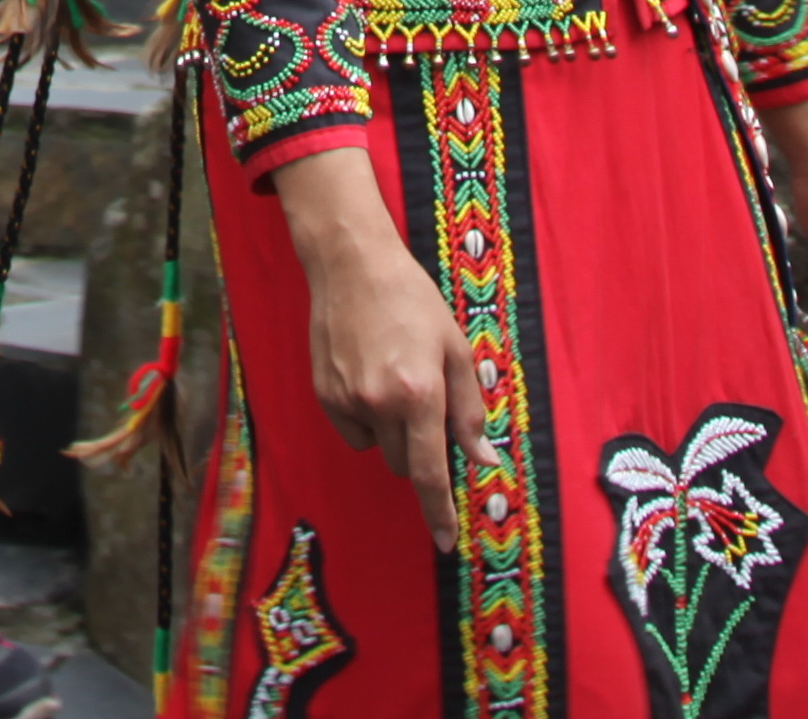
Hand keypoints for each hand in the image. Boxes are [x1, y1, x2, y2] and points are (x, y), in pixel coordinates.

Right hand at [275, 143, 480, 548]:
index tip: (445, 541)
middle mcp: (381, 403)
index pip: (430, 472)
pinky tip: (367, 377)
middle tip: (425, 407)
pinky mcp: (324, 393)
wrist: (352, 266)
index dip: (438, 512)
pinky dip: (365, 418)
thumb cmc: (412, 301)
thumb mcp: (455, 349)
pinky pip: (352, 429)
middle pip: (404, 463)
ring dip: (393, 433)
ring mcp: (347, 399)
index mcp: (420, 394)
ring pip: (378, 447)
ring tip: (394, 381)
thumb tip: (483, 458)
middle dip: (419, 449)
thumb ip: (469, 409)